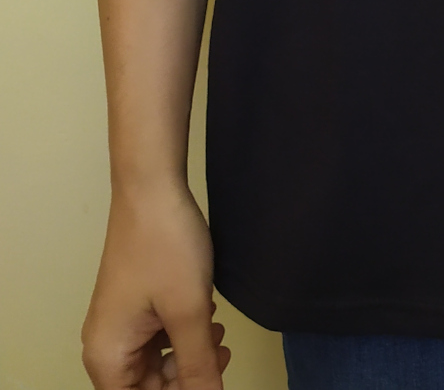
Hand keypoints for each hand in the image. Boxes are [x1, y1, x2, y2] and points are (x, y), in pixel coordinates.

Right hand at [82, 183, 230, 388]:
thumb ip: (198, 367)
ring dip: (190, 354)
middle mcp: (106, 346)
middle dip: (188, 377)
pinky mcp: (135, 303)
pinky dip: (183, 332)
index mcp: (107, 357)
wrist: (152, 187)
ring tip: (219, 331)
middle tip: (223, 352)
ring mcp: (120, 322)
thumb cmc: (165, 248)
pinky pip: (158, 336)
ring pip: (157, 362)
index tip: (210, 381)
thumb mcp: (189, 312)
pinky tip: (207, 314)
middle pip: (148, 386)